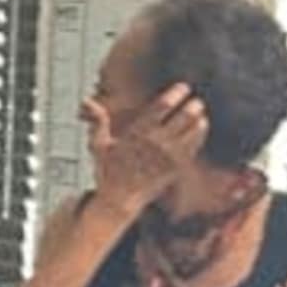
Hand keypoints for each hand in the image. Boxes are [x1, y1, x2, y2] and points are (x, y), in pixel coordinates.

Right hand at [87, 82, 206, 212]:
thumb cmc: (108, 170)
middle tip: (196, 101)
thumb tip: (86, 101)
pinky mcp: (177, 167)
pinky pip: (195, 145)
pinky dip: (200, 133)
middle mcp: (156, 142)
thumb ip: (98, 120)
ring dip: (199, 118)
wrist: (120, 199)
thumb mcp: (99, 145)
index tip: (184, 87)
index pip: (163, 107)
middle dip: (193, 105)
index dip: (176, 94)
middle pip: (185, 116)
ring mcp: (169, 155)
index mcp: (138, 133)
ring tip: (199, 113)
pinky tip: (200, 127)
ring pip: (194, 130)